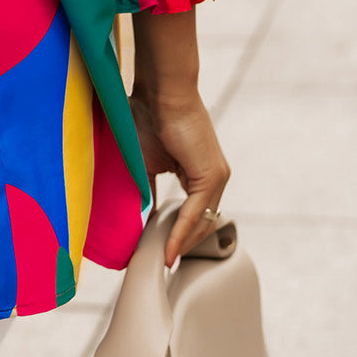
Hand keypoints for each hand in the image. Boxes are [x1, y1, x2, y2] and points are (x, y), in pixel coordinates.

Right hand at [128, 87, 230, 267]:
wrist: (159, 93)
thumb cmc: (148, 118)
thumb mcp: (146, 163)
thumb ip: (147, 189)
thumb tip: (140, 214)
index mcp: (199, 174)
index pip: (193, 214)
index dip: (178, 235)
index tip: (160, 253)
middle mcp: (214, 177)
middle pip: (201, 223)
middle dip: (182, 245)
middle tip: (162, 263)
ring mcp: (216, 176)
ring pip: (202, 221)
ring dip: (182, 243)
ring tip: (163, 260)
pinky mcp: (212, 175)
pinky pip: (197, 212)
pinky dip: (183, 231)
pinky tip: (169, 246)